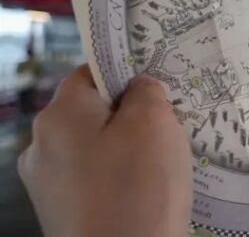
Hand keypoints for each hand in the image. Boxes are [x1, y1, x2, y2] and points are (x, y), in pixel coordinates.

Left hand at [18, 65, 191, 236]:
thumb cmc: (138, 187)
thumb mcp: (154, 122)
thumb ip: (146, 91)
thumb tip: (138, 88)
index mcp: (58, 115)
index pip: (90, 73)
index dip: (125, 73)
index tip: (158, 83)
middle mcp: (42, 146)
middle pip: (93, 112)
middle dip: (131, 115)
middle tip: (169, 124)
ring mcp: (48, 184)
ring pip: (96, 146)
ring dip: (128, 148)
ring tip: (161, 163)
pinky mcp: (62, 213)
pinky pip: (95, 178)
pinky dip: (120, 177)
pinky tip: (145, 190)